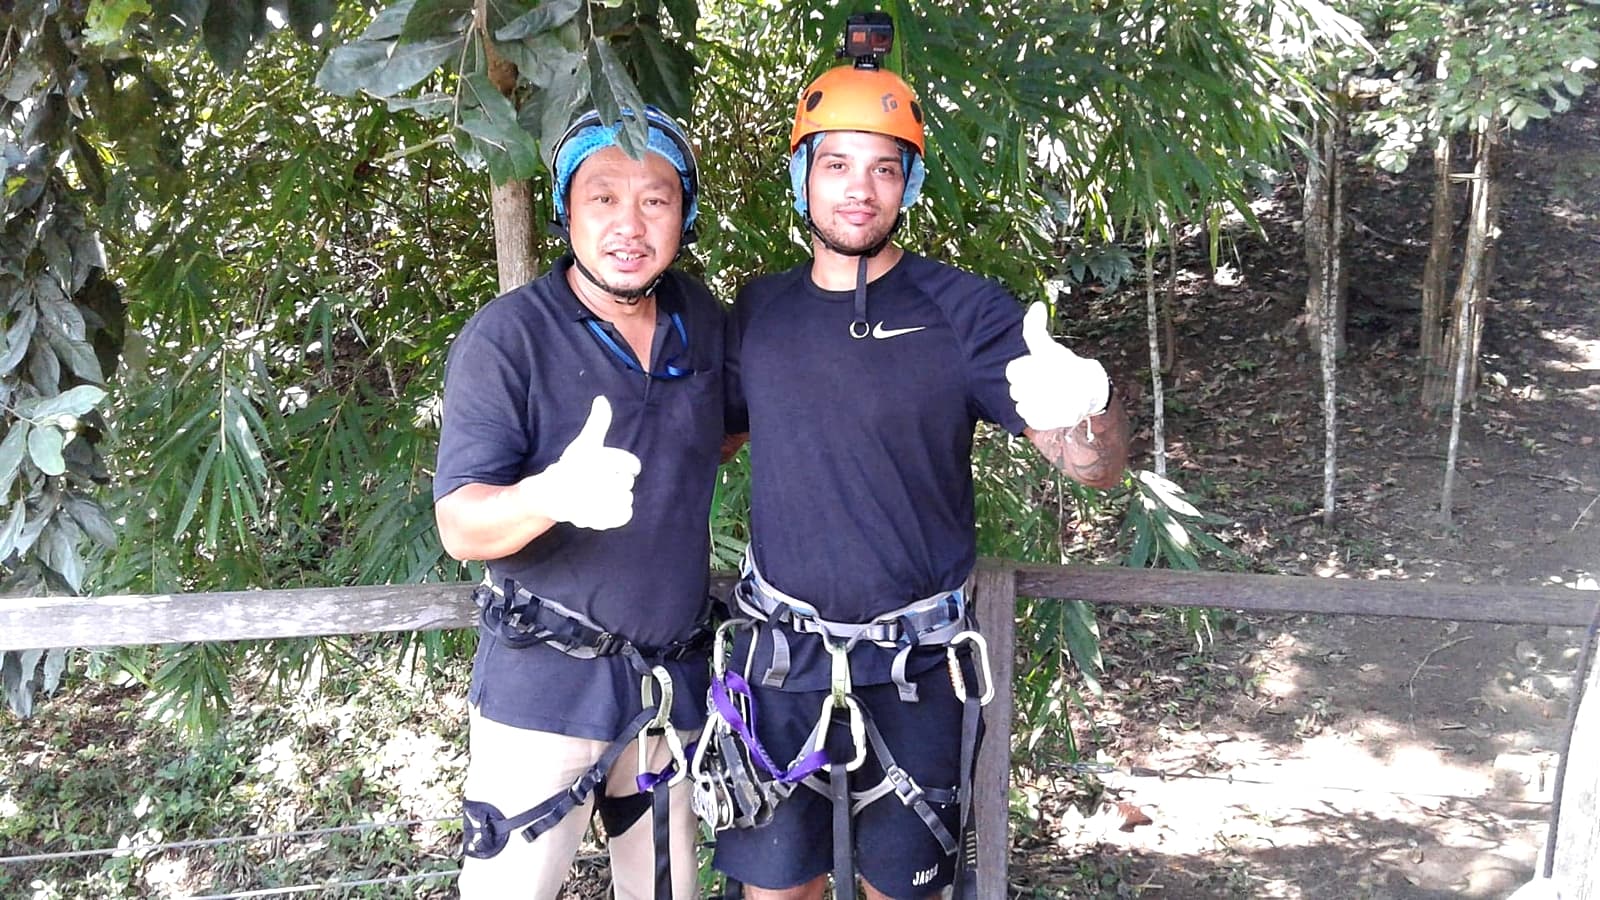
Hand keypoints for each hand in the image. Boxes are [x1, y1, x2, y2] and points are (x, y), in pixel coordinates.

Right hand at [527, 396, 640, 529]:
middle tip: (600, 482)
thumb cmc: (572, 466)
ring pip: (626, 498)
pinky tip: (608, 508)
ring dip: (618, 497)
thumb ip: (599, 422)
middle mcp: (594, 479)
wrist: (550, 493)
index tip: (614, 468)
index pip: (631, 464)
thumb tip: (602, 399)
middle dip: (617, 482)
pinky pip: (624, 516)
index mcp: (596, 459)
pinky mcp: (596, 518)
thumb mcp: (586, 442)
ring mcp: (594, 501)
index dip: (627, 466)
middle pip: (627, 482)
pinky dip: (620, 513)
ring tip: (603, 495)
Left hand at [1005, 302, 1109, 430]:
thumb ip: (1035, 328)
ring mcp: (1043, 405)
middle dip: (1027, 385)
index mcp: (1040, 365)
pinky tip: (1047, 406)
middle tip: (1045, 383)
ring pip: (1020, 404)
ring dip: (1030, 400)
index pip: (1013, 370)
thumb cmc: (1066, 366)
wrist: (1091, 392)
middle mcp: (1041, 386)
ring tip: (1047, 395)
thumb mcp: (1048, 346)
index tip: (1039, 369)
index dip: (1024, 369)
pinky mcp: (1046, 421)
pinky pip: (1028, 418)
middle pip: (1015, 389)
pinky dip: (1036, 414)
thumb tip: (1037, 305)